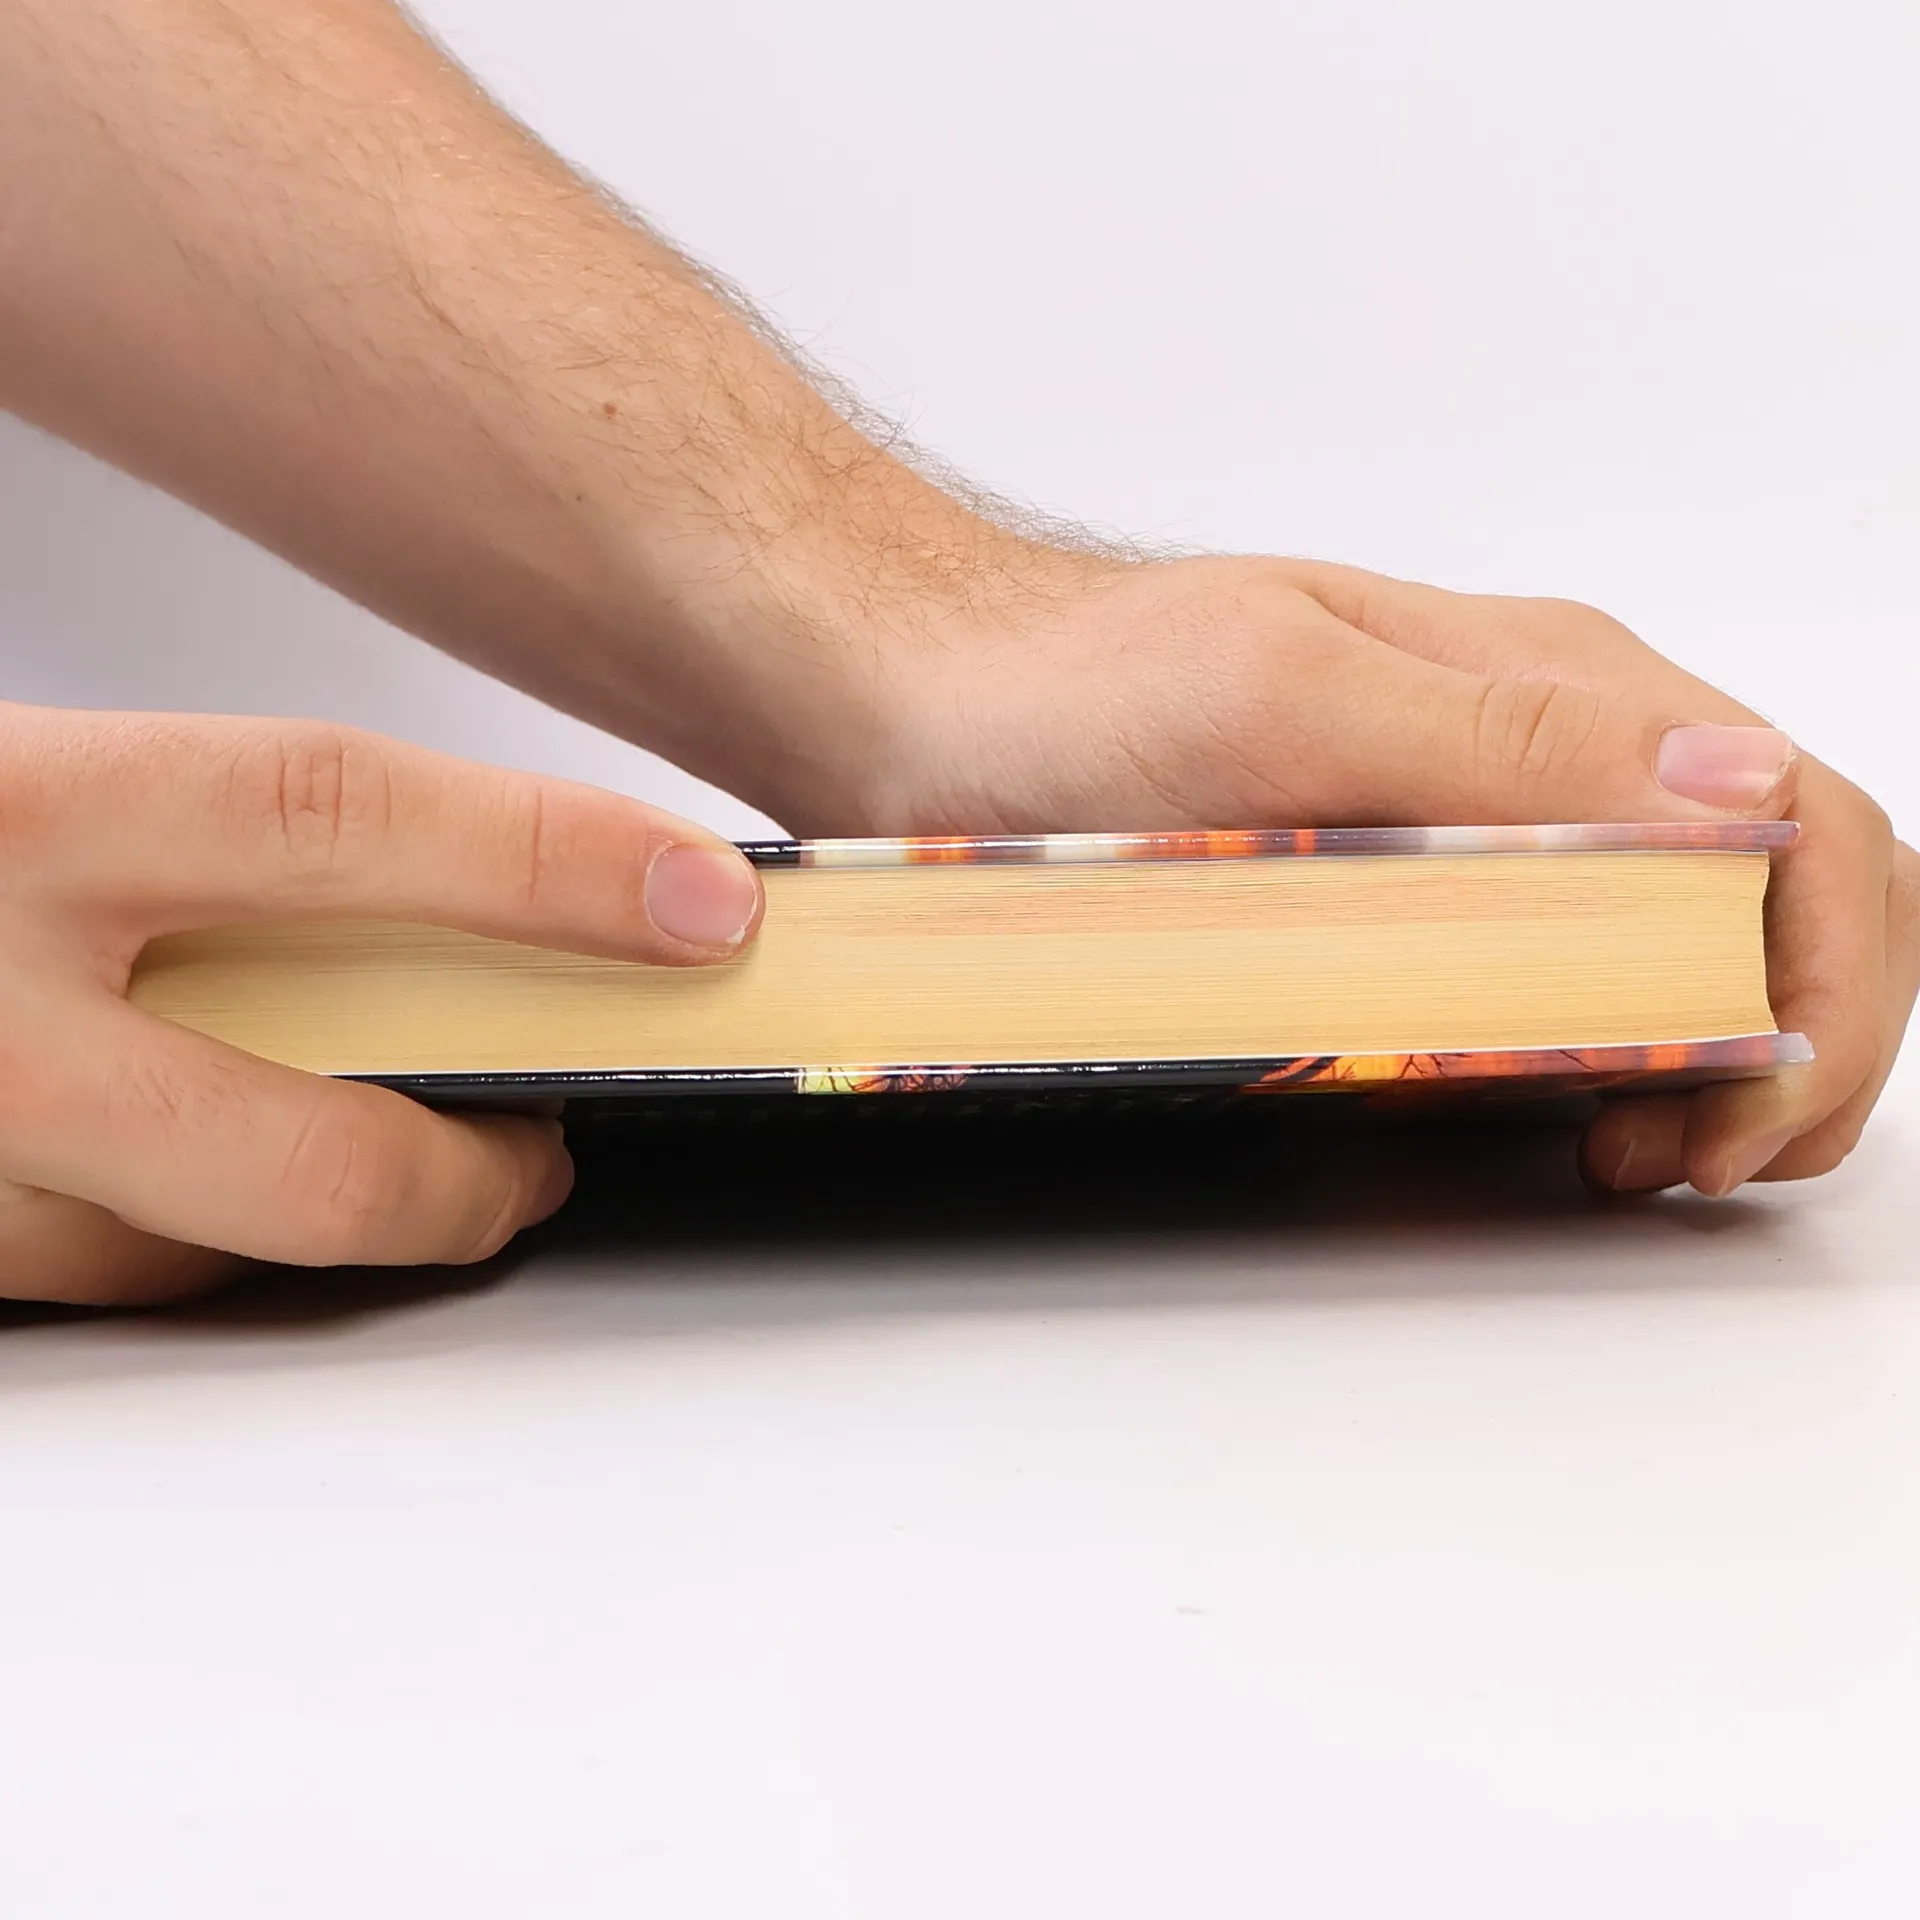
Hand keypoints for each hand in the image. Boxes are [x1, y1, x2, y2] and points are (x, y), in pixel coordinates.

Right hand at [0, 703, 762, 1305]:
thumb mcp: (34, 771)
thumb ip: (194, 823)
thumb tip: (450, 873)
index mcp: (17, 814)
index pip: (330, 814)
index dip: (542, 861)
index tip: (693, 899)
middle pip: (313, 1157)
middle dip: (472, 1183)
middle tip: (541, 1152)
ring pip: (203, 1259)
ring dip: (328, 1219)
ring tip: (395, 1159)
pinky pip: (97, 1285)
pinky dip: (186, 1240)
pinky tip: (216, 1180)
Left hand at [860, 551, 1918, 1196]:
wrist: (941, 703)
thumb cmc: (1075, 689)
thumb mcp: (1282, 699)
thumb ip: (1506, 744)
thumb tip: (1739, 797)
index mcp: (1556, 685)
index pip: (1804, 824)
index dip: (1830, 982)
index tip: (1745, 1106)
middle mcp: (1548, 745)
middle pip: (1789, 889)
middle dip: (1800, 1040)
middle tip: (1697, 1159)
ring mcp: (1489, 816)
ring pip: (1704, 934)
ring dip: (1726, 1058)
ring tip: (1644, 1150)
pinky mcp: (1421, 880)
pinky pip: (1580, 959)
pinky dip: (1625, 1049)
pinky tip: (1574, 1105)